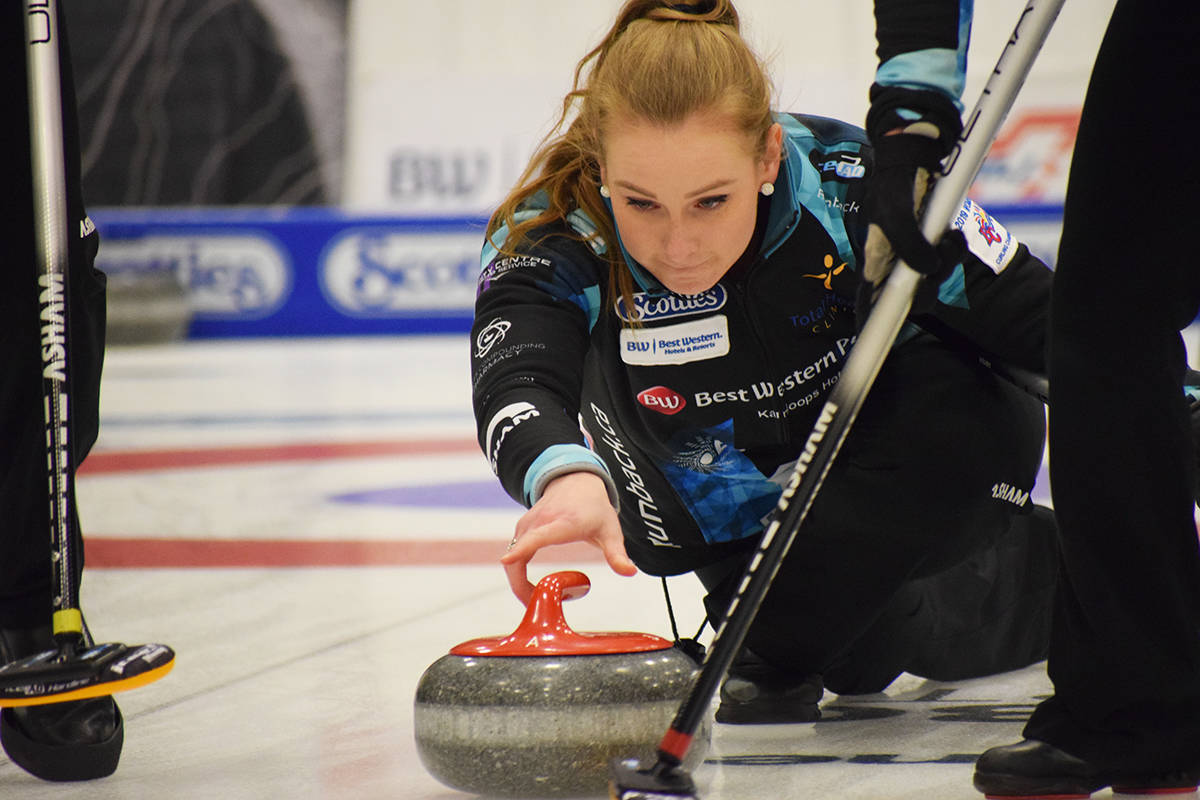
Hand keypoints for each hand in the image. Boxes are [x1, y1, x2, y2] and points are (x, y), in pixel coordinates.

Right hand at [499, 471, 636, 604]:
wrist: (576, 482)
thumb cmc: (594, 508)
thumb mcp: (610, 530)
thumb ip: (617, 553)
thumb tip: (630, 572)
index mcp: (563, 523)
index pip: (538, 536)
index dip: (522, 549)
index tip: (507, 561)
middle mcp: (540, 522)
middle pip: (518, 554)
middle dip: (520, 585)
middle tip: (535, 608)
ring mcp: (527, 525)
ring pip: (512, 558)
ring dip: (519, 583)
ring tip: (538, 600)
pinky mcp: (521, 530)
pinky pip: (514, 556)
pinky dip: (518, 574)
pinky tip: (532, 588)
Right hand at [859, 122, 964, 322]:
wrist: (911, 155)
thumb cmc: (892, 183)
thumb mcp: (896, 213)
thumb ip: (909, 244)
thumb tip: (928, 270)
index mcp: (872, 262)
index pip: (868, 303)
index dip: (870, 326)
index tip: (873, 340)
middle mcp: (890, 264)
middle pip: (909, 298)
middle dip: (927, 288)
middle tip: (938, 265)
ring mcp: (910, 255)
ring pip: (930, 279)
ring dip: (946, 265)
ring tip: (951, 239)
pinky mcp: (928, 244)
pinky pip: (943, 261)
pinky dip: (952, 251)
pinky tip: (952, 235)